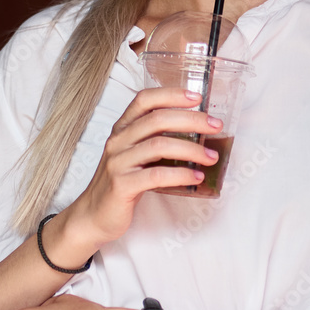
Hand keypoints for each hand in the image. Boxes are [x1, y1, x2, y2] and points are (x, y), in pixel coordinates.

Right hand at [78, 87, 222, 244]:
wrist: (93, 215)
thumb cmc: (122, 182)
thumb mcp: (134, 155)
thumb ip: (155, 140)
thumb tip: (197, 132)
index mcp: (122, 129)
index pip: (144, 100)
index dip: (171, 94)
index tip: (197, 97)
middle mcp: (118, 141)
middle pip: (157, 119)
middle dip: (191, 120)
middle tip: (216, 126)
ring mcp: (118, 162)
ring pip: (159, 146)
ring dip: (192, 149)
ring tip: (211, 157)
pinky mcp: (122, 185)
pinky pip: (156, 175)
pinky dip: (181, 174)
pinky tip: (197, 177)